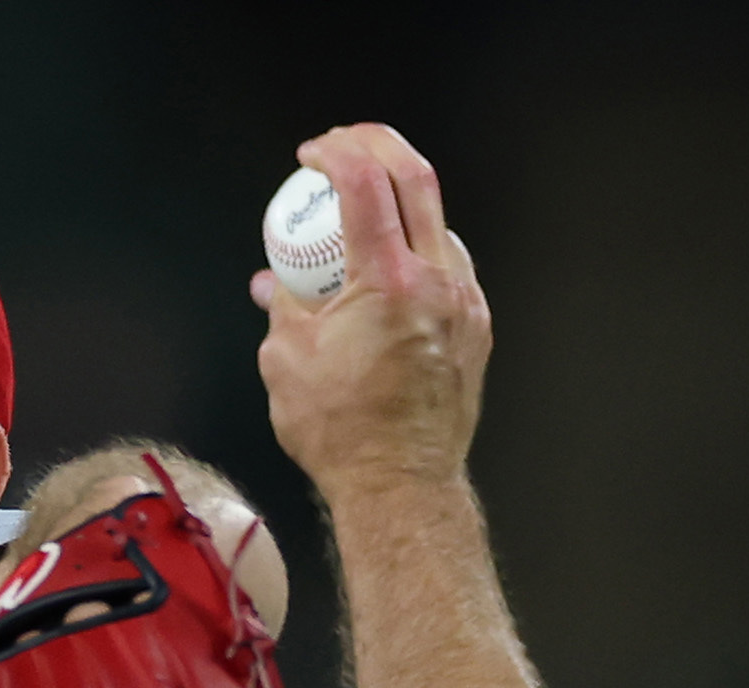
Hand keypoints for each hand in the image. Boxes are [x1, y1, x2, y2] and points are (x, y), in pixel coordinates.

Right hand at [253, 124, 490, 502]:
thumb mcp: (286, 362)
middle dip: (376, 146)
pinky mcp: (475, 326)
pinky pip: (449, 267)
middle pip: (416, 179)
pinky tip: (390, 269)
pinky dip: (417, 251)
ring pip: (437, 222)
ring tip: (363, 215)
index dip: (335, 154)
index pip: (365, 185)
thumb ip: (283, 308)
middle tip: (344, 145)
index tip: (312, 154)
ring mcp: (463, 302)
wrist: (400, 482)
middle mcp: (435, 281)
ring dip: (400, 202)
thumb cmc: (342, 432)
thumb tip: (274, 284)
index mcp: (386, 282)